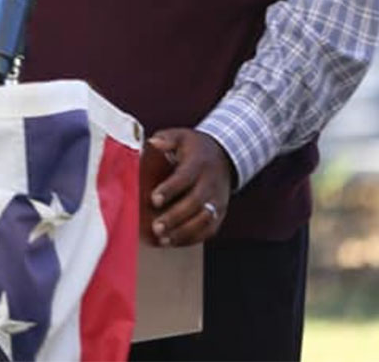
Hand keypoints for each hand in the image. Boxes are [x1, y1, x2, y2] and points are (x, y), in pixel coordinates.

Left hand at [147, 128, 232, 246]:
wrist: (224, 157)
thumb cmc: (194, 148)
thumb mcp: (181, 136)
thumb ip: (166, 138)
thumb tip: (154, 142)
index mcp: (199, 163)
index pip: (185, 178)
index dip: (170, 189)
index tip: (154, 199)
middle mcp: (211, 183)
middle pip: (195, 203)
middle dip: (175, 217)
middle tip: (156, 227)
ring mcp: (218, 200)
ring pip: (204, 220)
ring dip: (183, 232)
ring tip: (163, 239)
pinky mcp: (220, 213)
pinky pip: (209, 230)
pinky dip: (192, 239)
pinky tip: (173, 242)